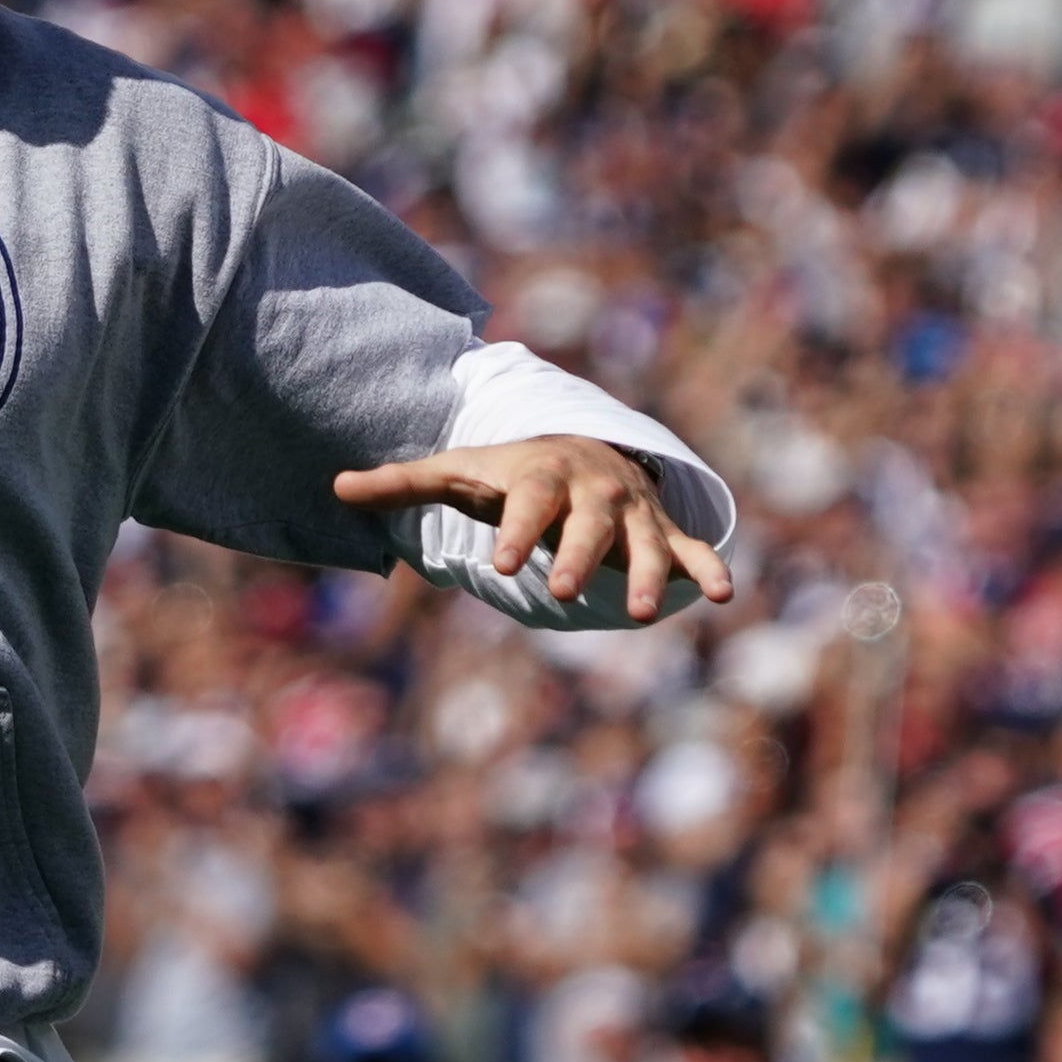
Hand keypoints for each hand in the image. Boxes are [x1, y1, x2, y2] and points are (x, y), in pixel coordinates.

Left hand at [333, 434, 732, 621]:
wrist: (584, 447)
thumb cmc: (511, 473)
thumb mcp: (462, 472)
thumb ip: (404, 483)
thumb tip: (335, 487)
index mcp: (542, 476)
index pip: (528, 501)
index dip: (518, 528)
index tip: (502, 561)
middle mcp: (592, 491)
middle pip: (587, 523)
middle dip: (578, 555)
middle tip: (562, 593)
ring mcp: (632, 513)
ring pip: (646, 543)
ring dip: (649, 575)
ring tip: (645, 614)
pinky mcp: (664, 533)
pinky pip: (692, 549)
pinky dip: (708, 568)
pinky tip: (726, 597)